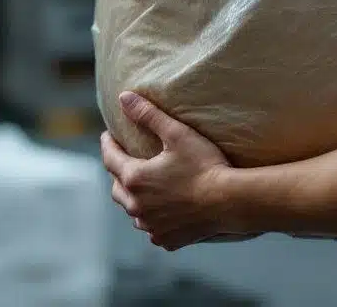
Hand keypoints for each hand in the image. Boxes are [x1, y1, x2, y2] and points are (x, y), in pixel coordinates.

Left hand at [100, 92, 233, 250]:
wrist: (228, 201)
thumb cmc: (204, 165)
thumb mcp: (177, 134)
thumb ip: (148, 115)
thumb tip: (124, 97)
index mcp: (135, 179)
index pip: (110, 158)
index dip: (107, 144)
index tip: (107, 135)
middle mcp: (137, 206)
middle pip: (117, 188)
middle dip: (118, 173)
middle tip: (125, 161)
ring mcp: (151, 226)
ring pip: (133, 211)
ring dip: (135, 198)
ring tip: (144, 188)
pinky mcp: (166, 239)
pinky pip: (152, 228)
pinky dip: (153, 218)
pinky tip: (162, 212)